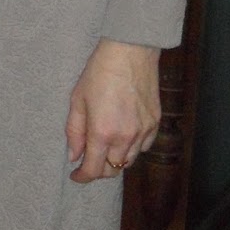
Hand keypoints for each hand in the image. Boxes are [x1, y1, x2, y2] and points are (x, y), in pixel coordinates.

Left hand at [66, 39, 160, 183]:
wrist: (130, 52)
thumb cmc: (100, 72)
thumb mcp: (78, 100)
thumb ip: (74, 131)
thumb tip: (74, 156)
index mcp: (102, 132)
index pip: (94, 170)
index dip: (83, 177)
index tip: (76, 176)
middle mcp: (125, 137)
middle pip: (113, 170)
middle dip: (98, 170)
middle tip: (88, 160)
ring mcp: (143, 131)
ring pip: (129, 161)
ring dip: (115, 160)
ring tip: (105, 147)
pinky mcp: (155, 123)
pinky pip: (143, 147)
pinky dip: (132, 148)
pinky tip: (123, 136)